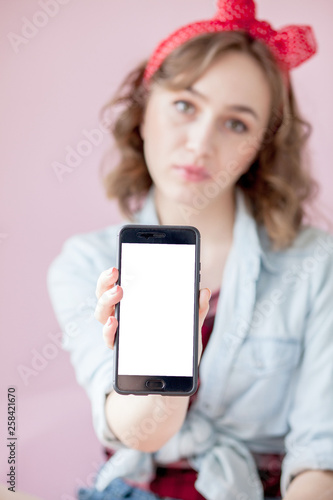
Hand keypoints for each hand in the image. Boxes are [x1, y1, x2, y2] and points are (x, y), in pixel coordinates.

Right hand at [94, 267, 210, 355]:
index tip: (117, 266)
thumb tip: (204, 291)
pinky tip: (114, 322)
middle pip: (104, 295)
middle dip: (105, 282)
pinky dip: (109, 330)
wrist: (176, 378)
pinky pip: (109, 339)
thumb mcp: (189, 325)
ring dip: (106, 301)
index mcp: (135, 304)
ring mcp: (119, 333)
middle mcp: (122, 317)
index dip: (112, 275)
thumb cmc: (178, 346)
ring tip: (117, 292)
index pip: (118, 284)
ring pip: (102, 313)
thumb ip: (196, 309)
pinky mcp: (121, 351)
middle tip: (115, 273)